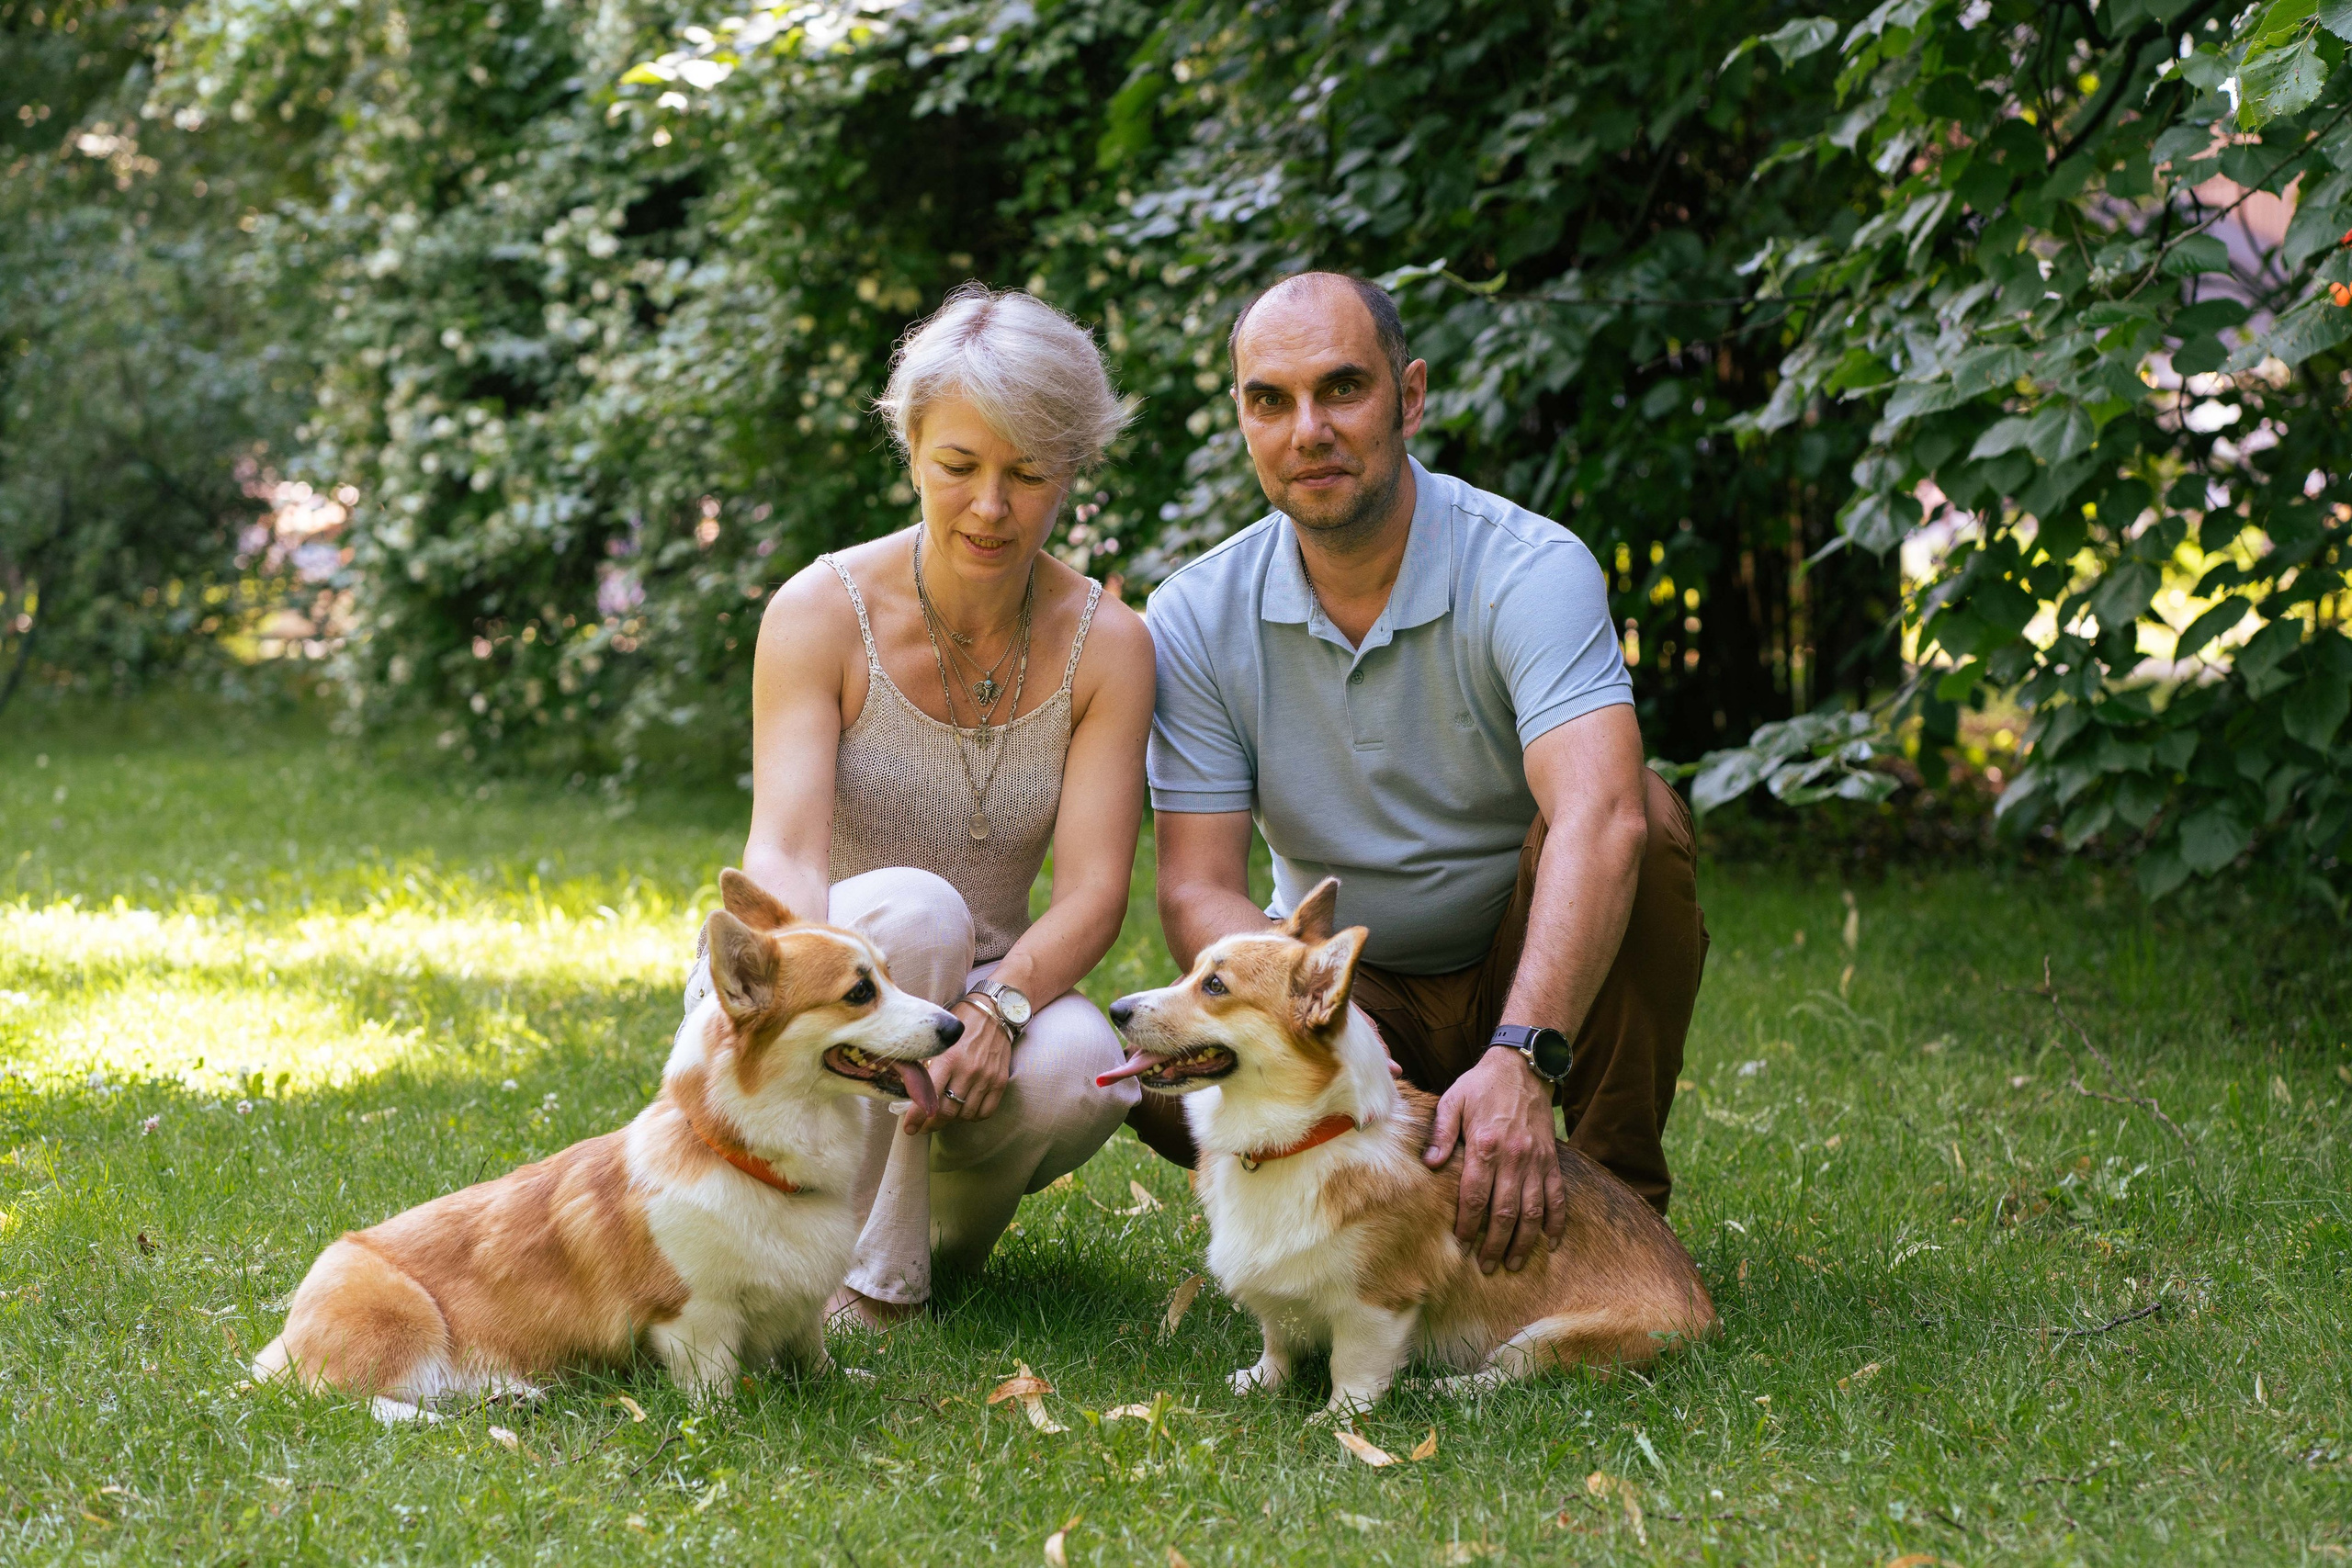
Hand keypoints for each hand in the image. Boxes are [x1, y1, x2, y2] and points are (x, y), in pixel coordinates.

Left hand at [901, 1000, 1011, 1134]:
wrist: (993, 1011)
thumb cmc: (960, 1024)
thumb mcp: (938, 1040)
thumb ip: (926, 1064)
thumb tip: (911, 1090)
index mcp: (948, 1059)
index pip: (929, 1095)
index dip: (917, 1117)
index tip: (909, 1128)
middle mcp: (968, 1070)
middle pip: (947, 1111)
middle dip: (932, 1122)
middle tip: (925, 1125)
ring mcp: (986, 1077)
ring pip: (965, 1114)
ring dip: (953, 1118)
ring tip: (946, 1112)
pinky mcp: (1000, 1081)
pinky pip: (985, 1112)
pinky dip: (973, 1116)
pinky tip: (966, 1108)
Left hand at [1423, 1046, 1567, 1273]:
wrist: (1522, 1066)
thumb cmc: (1481, 1085)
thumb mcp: (1452, 1101)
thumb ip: (1440, 1134)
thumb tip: (1429, 1166)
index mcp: (1484, 1146)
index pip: (1474, 1197)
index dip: (1468, 1225)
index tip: (1461, 1246)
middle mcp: (1513, 1158)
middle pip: (1504, 1213)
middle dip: (1495, 1245)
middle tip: (1488, 1267)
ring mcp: (1536, 1161)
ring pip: (1533, 1212)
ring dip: (1524, 1242)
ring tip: (1515, 1264)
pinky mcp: (1552, 1160)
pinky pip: (1558, 1197)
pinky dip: (1557, 1222)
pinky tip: (1553, 1242)